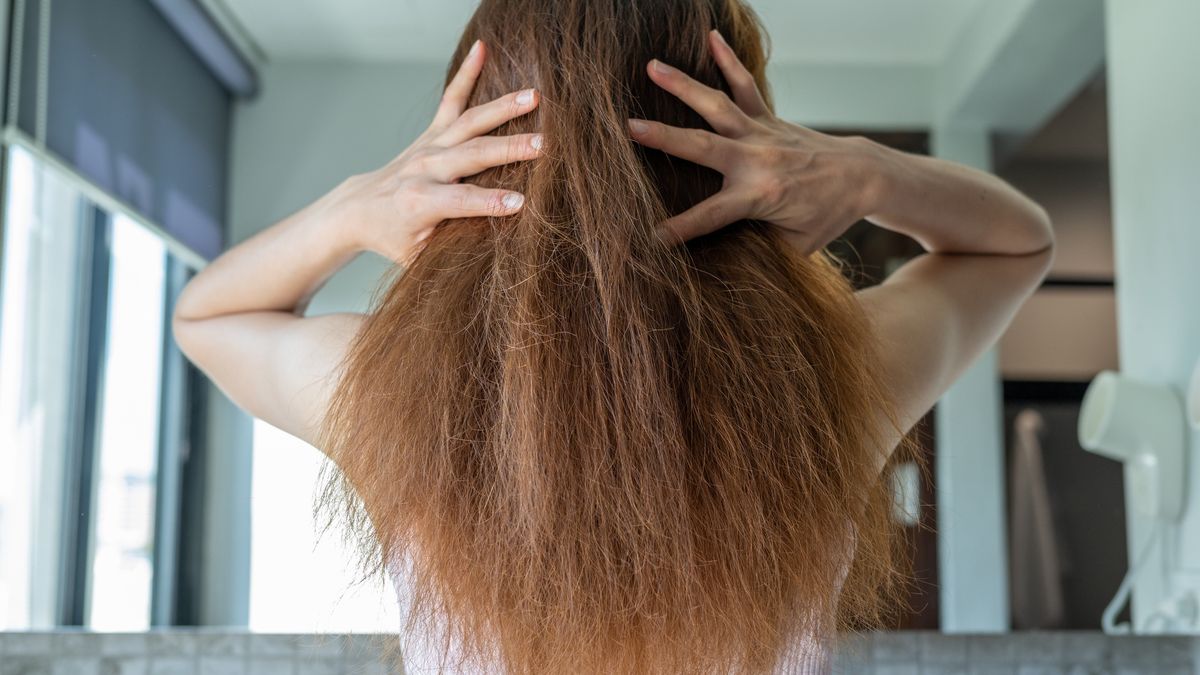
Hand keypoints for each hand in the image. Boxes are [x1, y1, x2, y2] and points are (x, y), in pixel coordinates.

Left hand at [328, 39, 543, 263]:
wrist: (359, 208)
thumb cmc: (395, 238)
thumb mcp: (421, 257)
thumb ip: (454, 247)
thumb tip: (498, 247)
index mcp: (420, 203)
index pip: (461, 202)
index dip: (490, 203)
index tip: (522, 203)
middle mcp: (424, 169)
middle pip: (471, 155)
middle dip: (508, 149)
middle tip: (543, 144)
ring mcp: (429, 146)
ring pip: (469, 122)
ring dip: (503, 108)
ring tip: (534, 97)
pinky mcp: (432, 132)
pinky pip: (451, 99)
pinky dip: (466, 73)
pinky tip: (483, 48)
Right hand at [627, 30, 881, 253]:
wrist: (861, 176)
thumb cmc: (827, 216)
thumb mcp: (796, 246)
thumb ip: (759, 249)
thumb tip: (722, 262)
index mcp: (761, 196)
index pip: (710, 216)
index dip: (679, 229)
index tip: (649, 237)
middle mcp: (757, 159)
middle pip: (702, 146)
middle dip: (664, 138)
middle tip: (629, 128)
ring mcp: (761, 134)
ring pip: (717, 105)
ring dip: (683, 85)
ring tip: (652, 67)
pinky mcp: (768, 118)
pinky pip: (746, 85)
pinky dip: (728, 60)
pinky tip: (711, 36)